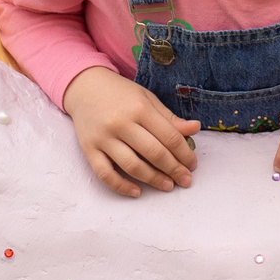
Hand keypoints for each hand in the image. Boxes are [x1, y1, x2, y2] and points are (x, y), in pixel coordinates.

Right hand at [62, 66, 198, 197]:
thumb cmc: (120, 94)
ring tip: (167, 186)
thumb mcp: (147, 99)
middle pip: (154, 153)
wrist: (85, 87)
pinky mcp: (89, 149)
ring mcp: (103, 138)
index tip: (192, 164)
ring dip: (153, 179)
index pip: (169, 136)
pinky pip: (105, 174)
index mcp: (140, 108)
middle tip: (185, 180)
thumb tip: (195, 128)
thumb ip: (169, 117)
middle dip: (174, 170)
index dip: (184, 154)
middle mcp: (121, 123)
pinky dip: (121, 186)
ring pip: (132, 166)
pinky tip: (137, 192)